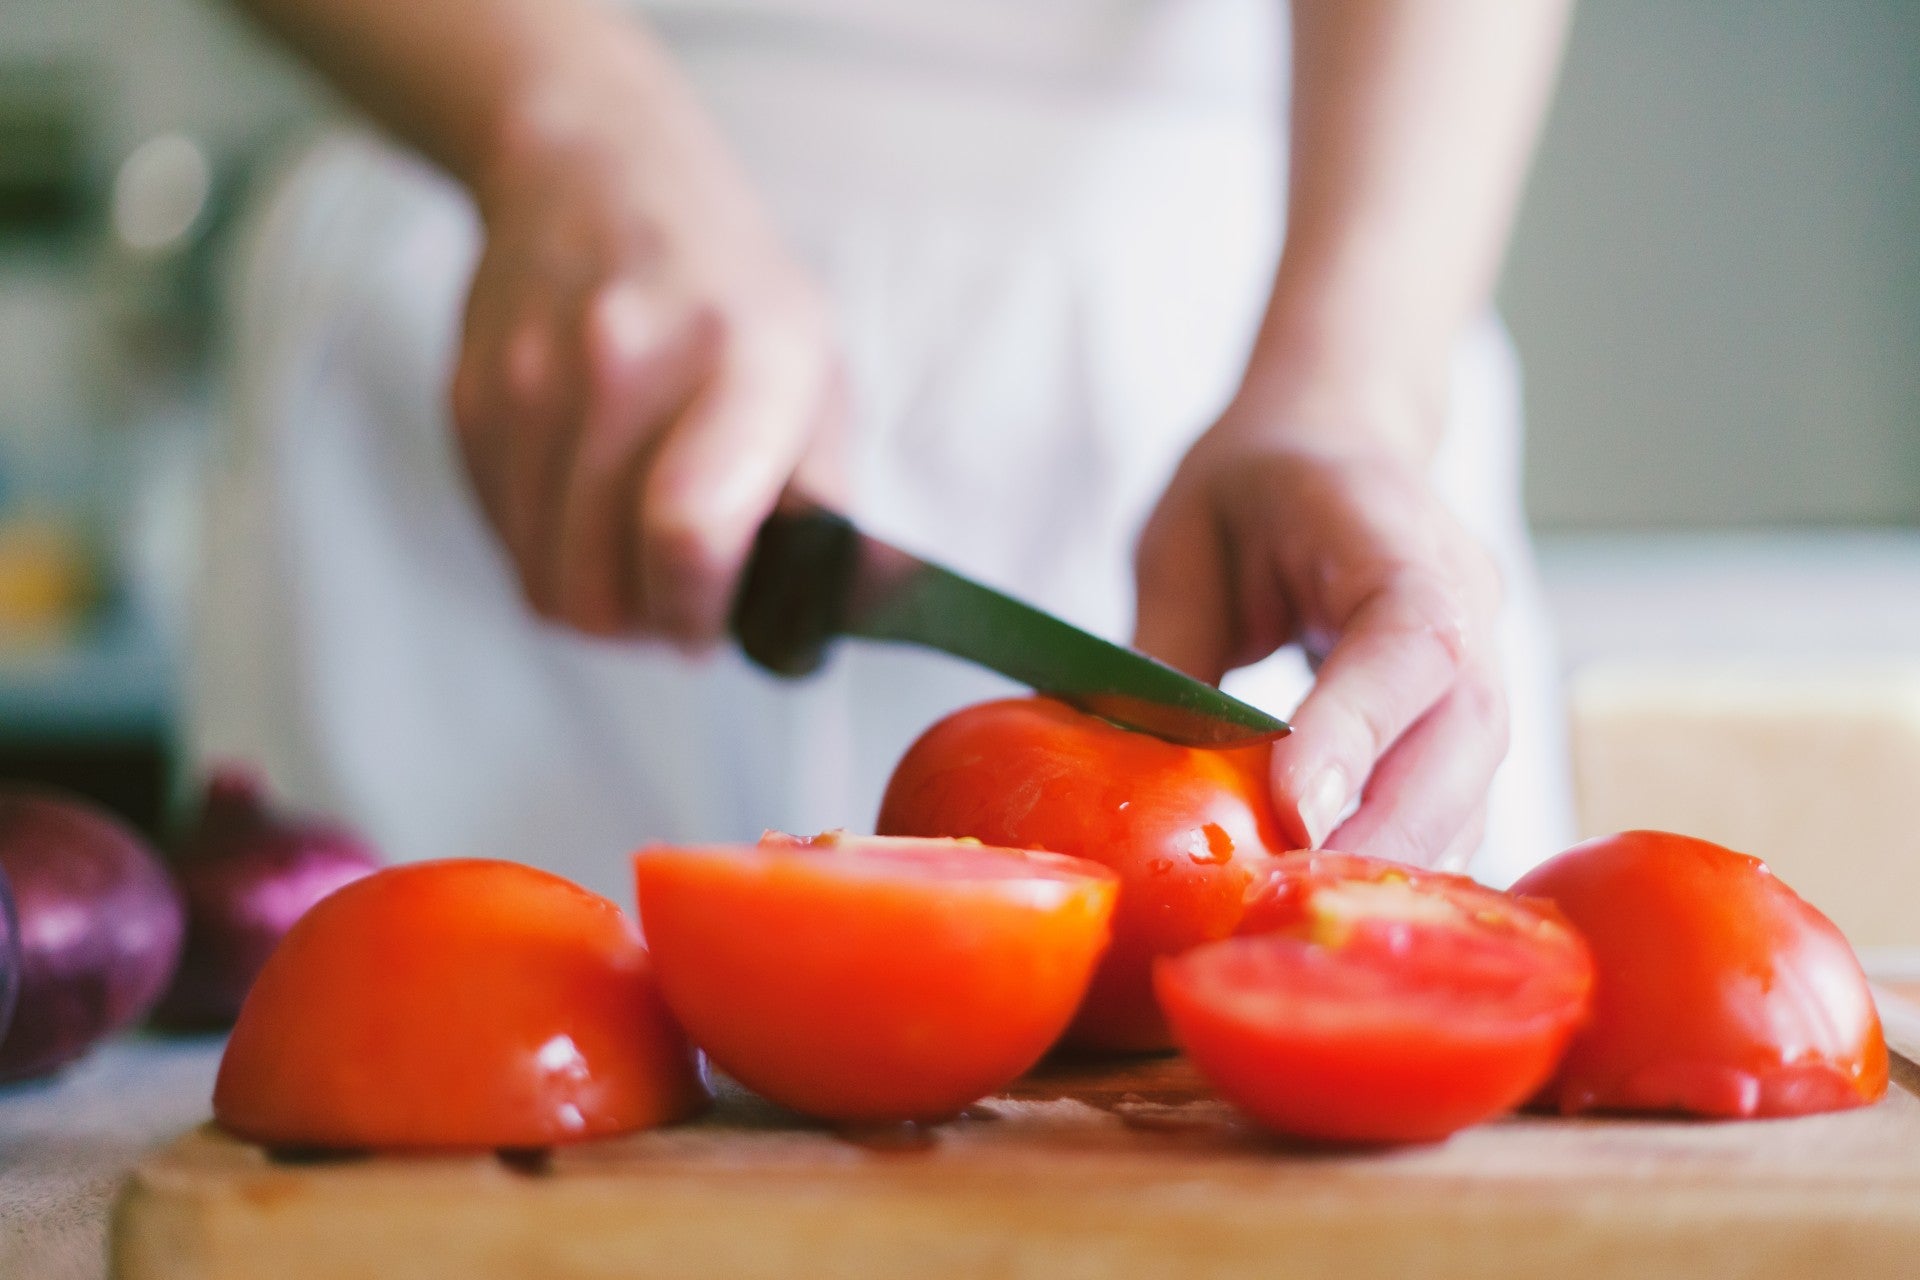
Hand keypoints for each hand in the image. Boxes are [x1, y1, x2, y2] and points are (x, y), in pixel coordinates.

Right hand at [450, 72, 841, 643]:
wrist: (597, 175)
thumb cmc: (730, 296)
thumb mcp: (817, 376)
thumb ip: (828, 502)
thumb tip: (854, 606)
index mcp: (740, 361)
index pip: (688, 534)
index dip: (697, 613)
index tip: (714, 620)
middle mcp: (625, 365)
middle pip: (600, 586)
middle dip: (647, 623)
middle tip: (682, 595)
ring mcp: (533, 382)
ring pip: (544, 581)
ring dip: (596, 598)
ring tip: (639, 552)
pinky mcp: (473, 402)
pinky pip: (504, 540)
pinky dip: (550, 551)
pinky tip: (592, 504)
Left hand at [1134, 383, 1505, 869]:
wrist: (1343, 436)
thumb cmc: (1256, 480)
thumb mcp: (1185, 536)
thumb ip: (1172, 645)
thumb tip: (1136, 768)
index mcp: (1397, 538)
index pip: (1410, 638)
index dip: (1358, 731)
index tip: (1295, 813)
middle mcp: (1468, 608)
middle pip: (1465, 739)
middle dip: (1382, 837)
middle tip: (1285, 907)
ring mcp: (1485, 669)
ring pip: (1473, 790)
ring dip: (1395, 867)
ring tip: (1299, 926)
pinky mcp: (1467, 724)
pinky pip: (1455, 809)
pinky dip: (1400, 865)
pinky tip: (1329, 907)